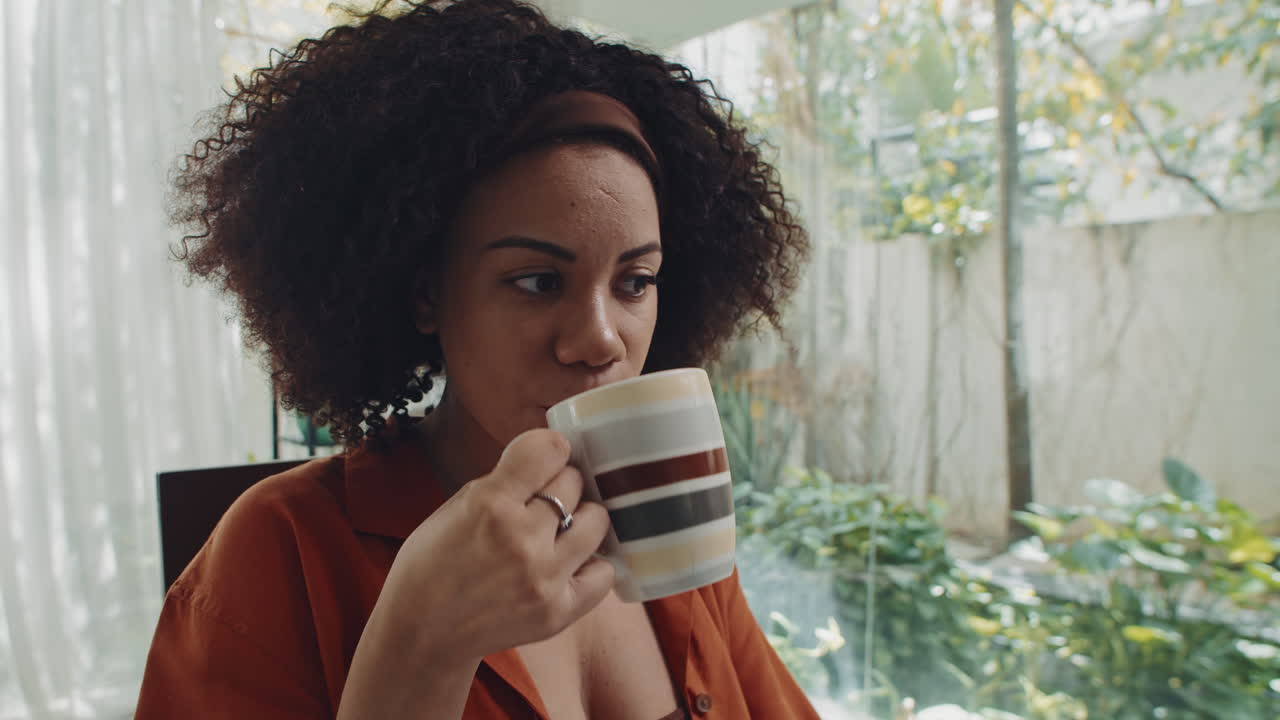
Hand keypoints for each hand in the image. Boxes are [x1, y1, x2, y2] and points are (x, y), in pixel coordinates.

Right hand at [382, 428, 614, 663]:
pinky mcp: (557, 611)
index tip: (545, 462)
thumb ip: (504, 481)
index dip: (550, 451)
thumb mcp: (457, 506)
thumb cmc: (434, 564)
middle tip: (541, 505)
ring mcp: (543, 577)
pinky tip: (569, 565)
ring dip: (581, 521)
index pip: (550, 448)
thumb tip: (551, 456)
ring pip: (597, 522)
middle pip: (573, 483)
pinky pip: (603, 573)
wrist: (422, 632)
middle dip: (559, 487)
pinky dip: (590, 566)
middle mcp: (520, 538)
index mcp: (488, 503)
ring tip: (559, 533)